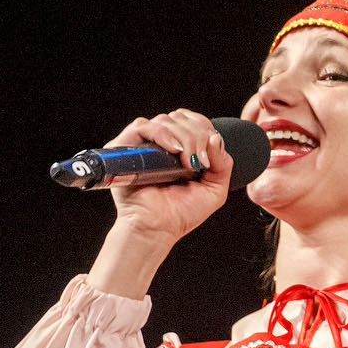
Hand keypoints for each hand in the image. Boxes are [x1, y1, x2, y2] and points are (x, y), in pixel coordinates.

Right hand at [85, 111, 233, 297]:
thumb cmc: (180, 214)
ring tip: (186, 161)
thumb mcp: (214, 190)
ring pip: (165, 120)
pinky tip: (172, 150)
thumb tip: (215, 137)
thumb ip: (223, 164)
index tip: (207, 158)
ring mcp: (142, 145)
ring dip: (183, 136)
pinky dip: (161, 133)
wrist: (156, 230)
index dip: (204, 130)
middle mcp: (160, 144)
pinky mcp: (124, 149)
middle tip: (198, 162)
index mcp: (179, 148)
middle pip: (181, 117)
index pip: (193, 121)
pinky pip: (142, 126)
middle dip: (196, 135)